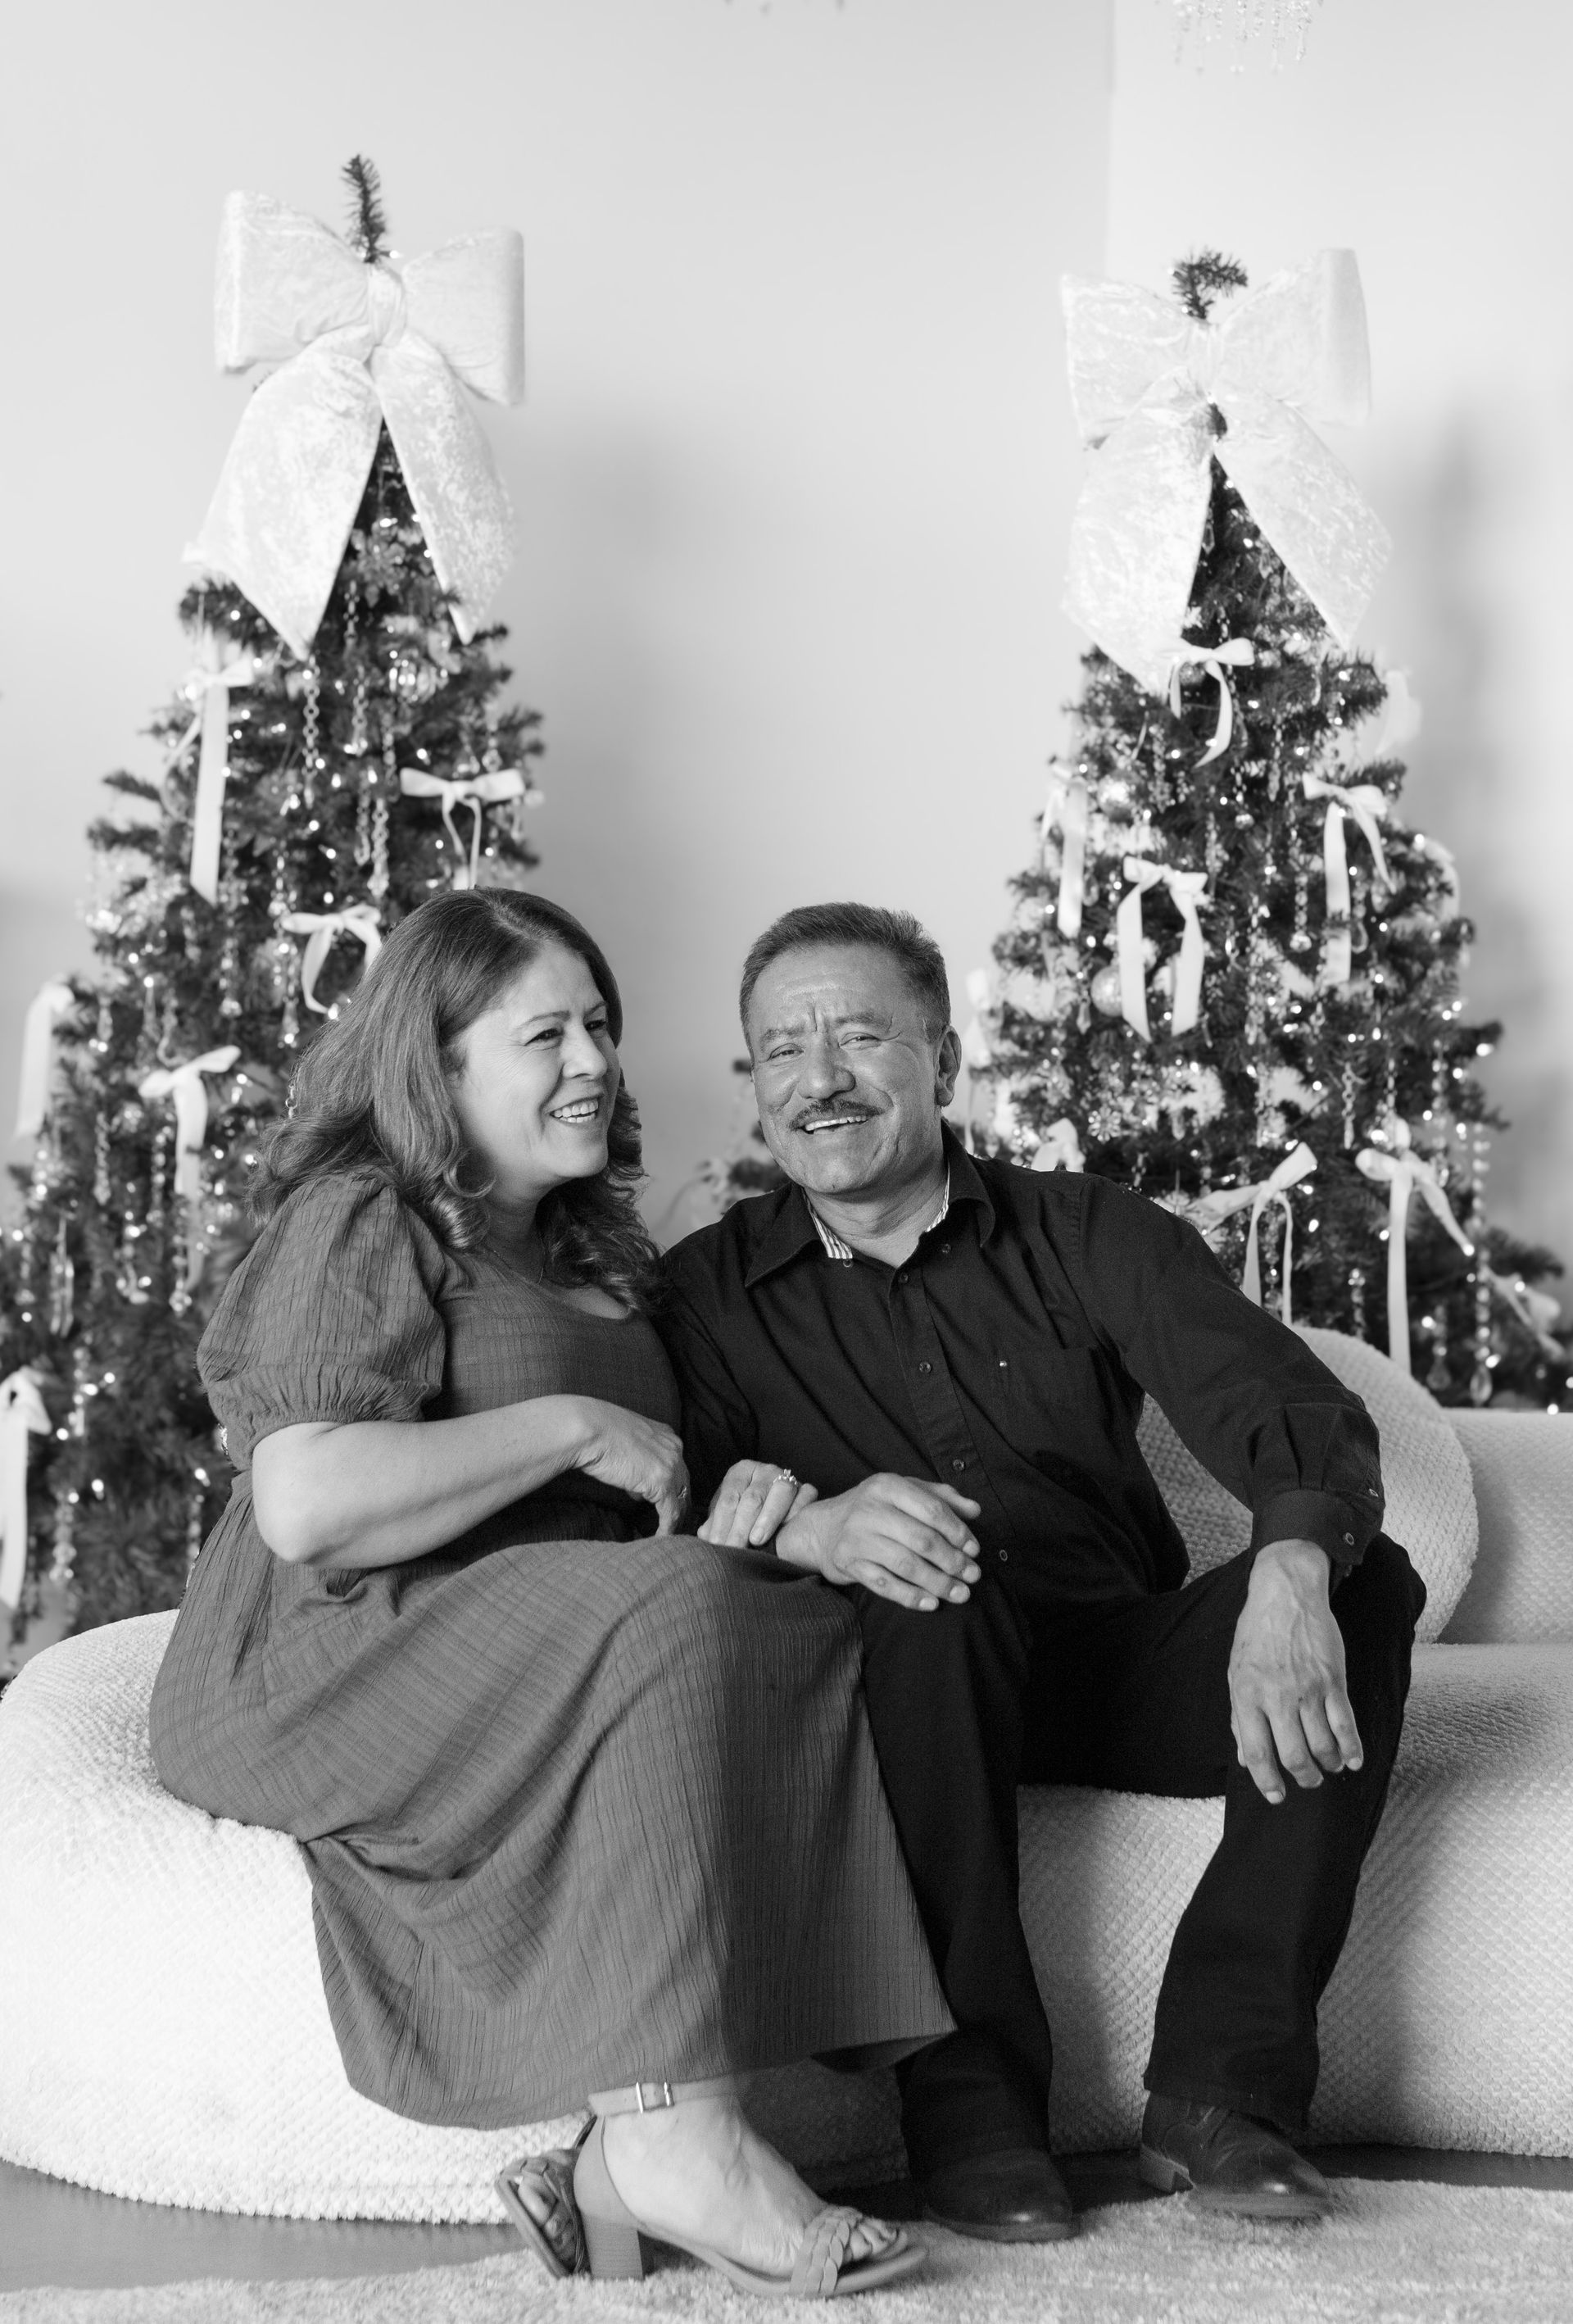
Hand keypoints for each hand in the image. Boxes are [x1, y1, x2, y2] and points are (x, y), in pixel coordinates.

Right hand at [569, 1400, 689, 1534]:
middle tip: (673, 1523)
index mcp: (668, 1436)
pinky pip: (670, 1513)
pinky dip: (667, 1529)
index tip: (666, 1502)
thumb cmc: (599, 1433)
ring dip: (675, 1519)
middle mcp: (675, 1449)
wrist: (590, 1430)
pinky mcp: (662, 1484)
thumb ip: (639, 1463)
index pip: (678, 1467)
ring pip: (681, 1501)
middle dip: (680, 1504)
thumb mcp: (627, 1444)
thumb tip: (638, 1489)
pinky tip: (661, 1538)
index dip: (673, 1486)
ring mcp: (671, 1466)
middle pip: (684, 1484)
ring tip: (668, 1534)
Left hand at [699, 1461, 820, 1548]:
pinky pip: (805, 1496)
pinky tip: (787, 1529)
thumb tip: (704, 1538)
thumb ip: (714, 1526)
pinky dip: (797, 1511)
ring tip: (756, 1540)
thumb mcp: (726, 1517)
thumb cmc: (744, 1516)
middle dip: (741, 1528)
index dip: (722, 1524)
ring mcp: (788, 1477)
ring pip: (780, 1492)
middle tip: (734, 1550)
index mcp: (741, 1472)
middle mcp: (764, 1471)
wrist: (775, 1515)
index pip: (729, 1499)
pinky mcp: (807, 1489)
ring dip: (768, 1518)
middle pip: (752, 1498)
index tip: (718, 1546)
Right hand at [775, 1474, 982, 1611]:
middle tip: (973, 1575)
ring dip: (937, 1582)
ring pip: (905, 1564)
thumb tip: (975, 1510)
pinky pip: (884, 1584)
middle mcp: (870, 1509)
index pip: (931, 1509)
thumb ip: (941, 1497)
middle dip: (952, 1561)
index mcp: (888, 1486)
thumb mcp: (904, 1491)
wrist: (823, 1528)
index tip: (974, 1549)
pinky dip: (910, 1596)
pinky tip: (931, 1604)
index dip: (958, 1531)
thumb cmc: (875, 1508)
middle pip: (921, 1539)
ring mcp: (857, 1538)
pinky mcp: (848, 1563)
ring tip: (960, 1593)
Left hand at [1228, 1538, 1363, 1805]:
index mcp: (1246, 1696)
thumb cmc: (1257, 1635)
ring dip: (1328, 1765)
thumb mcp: (1237, 1674)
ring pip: (1323, 1745)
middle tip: (1308, 1782)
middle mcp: (1276, 1696)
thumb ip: (1240, 1718)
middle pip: (1293, 1756)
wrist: (1285, 1595)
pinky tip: (1353, 1760)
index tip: (1276, 1796)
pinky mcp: (1333, 1680)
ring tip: (1328, 1767)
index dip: (1267, 1782)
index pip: (1257, 1753)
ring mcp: (1307, 1689)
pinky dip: (1352, 1749)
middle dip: (1303, 1778)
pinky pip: (1346, 1724)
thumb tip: (1245, 1759)